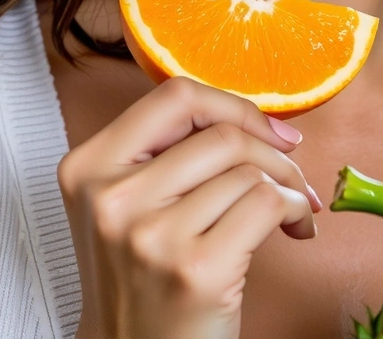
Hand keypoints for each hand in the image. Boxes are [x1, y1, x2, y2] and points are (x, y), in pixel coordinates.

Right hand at [60, 76, 320, 338]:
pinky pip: (268, 205)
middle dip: (274, 153)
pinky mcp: (196, 269)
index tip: (267, 131)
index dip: (232, 107)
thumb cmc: (140, 285)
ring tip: (290, 212)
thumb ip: (163, 155)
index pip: (173, 96)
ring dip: (289, 187)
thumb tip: (252, 119)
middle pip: (221, 135)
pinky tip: (294, 230)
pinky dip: (295, 212)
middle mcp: (111, 198)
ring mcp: (151, 235)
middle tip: (292, 178)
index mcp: (86, 168)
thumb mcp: (124, 208)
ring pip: (249, 172)